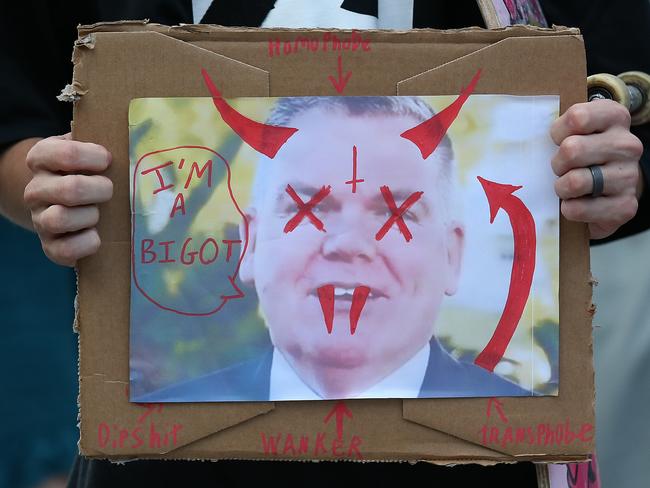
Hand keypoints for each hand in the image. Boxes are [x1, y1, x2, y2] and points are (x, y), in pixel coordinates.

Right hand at [23, 133, 112, 265]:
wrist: (66, 201)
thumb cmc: (87, 172)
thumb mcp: (87, 150)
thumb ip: (100, 140)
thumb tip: (129, 139)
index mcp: (42, 158)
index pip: (67, 153)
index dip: (94, 157)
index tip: (107, 160)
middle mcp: (35, 188)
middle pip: (70, 190)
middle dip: (100, 190)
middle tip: (110, 190)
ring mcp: (40, 219)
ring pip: (61, 219)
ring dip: (91, 216)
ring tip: (99, 213)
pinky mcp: (50, 246)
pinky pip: (65, 250)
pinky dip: (87, 243)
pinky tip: (96, 234)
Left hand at [551, 99, 643, 238]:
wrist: (611, 189)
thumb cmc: (584, 155)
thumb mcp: (575, 131)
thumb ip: (560, 128)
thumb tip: (528, 135)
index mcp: (615, 118)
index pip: (577, 118)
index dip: (558, 133)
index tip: (559, 141)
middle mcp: (628, 145)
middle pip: (572, 150)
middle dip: (557, 164)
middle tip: (562, 169)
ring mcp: (629, 176)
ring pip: (575, 182)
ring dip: (561, 188)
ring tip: (567, 187)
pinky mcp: (625, 205)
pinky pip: (578, 209)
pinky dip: (569, 209)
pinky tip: (576, 203)